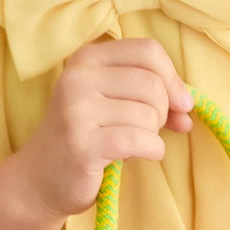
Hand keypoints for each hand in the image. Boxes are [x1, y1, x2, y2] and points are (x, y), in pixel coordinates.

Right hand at [14, 37, 193, 218]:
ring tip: (131, 144)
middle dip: (162, 113)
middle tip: (147, 131)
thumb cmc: (87, 138)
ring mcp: (76, 109)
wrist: (42, 179)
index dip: (173, 78)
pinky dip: (152, 150)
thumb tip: (188, 106)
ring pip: (148, 115)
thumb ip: (153, 97)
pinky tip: (140, 155)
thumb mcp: (115, 105)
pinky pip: (139, 140)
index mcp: (87, 58)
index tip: (181, 104)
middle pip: (152, 85)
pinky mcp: (81, 143)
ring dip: (152, 136)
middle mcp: (78, 77)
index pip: (148, 50)